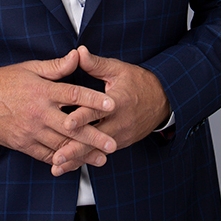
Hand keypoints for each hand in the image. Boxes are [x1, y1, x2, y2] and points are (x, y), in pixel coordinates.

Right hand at [0, 49, 116, 167]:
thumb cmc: (4, 82)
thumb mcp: (30, 69)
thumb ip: (56, 66)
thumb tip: (77, 55)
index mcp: (42, 91)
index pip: (73, 94)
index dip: (93, 100)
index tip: (111, 105)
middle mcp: (38, 112)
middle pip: (71, 126)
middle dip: (94, 137)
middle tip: (112, 144)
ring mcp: (30, 131)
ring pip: (60, 144)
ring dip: (82, 153)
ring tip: (101, 158)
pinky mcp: (23, 144)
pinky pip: (45, 155)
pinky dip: (61, 160)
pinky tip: (76, 163)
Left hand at [50, 45, 170, 175]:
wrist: (163, 100)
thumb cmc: (138, 82)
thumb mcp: (118, 70)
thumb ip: (96, 64)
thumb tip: (78, 52)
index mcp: (117, 102)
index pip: (96, 111)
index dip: (81, 117)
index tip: (66, 123)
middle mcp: (119, 122)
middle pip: (94, 138)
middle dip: (74, 149)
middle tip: (56, 158)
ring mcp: (120, 135)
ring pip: (95, 150)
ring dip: (76, 159)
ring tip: (57, 168)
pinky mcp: (119, 143)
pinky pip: (99, 152)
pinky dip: (84, 160)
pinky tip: (68, 167)